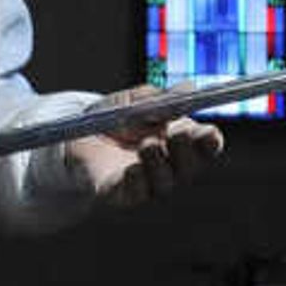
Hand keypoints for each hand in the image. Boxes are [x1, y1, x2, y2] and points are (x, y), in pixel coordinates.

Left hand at [66, 86, 224, 208]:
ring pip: (165, 183)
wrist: (74, 138)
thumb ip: (159, 98)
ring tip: (148, 145)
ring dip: (159, 164)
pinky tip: (132, 169)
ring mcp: (148, 183)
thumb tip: (188, 89)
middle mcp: (169, 165)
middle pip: (190, 167)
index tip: (209, 132)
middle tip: (178, 133)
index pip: (205, 146)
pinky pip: (135, 194)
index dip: (211, 141)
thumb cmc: (111, 118)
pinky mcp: (123, 196)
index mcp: (179, 140)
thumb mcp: (134, 101)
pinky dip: (136, 182)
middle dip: (187, 151)